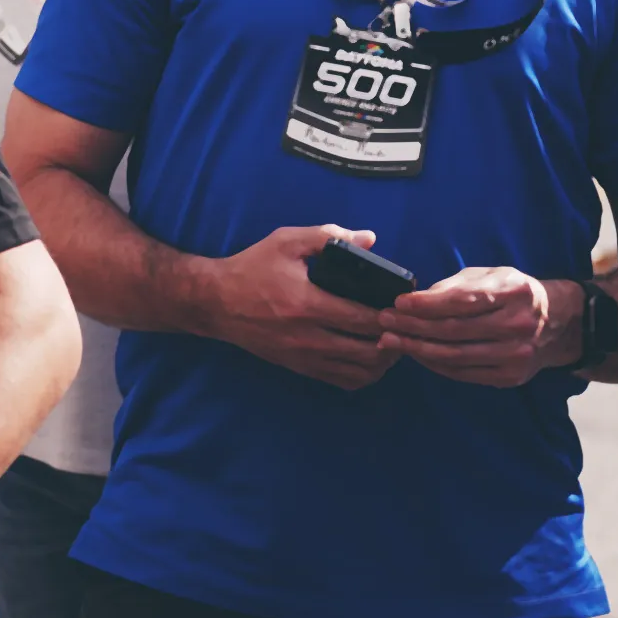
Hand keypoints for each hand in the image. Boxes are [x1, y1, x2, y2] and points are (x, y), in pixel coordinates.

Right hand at [194, 224, 401, 389]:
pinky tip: (369, 357)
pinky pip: (343, 381)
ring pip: (360, 372)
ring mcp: (304, 357)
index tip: (402, 308)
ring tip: (390, 341)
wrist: (214, 302)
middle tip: (402, 326)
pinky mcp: (299, 367)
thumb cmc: (251, 268)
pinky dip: (364, 373)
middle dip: (393, 340)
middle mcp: (308, 337)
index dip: (391, 317)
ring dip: (383, 360)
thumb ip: (327, 236)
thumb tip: (369, 239)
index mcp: (308, 304)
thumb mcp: (285, 242)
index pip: (364, 319)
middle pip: (368, 351)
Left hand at [380, 266, 559, 387]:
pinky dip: (434, 364)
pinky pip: (463, 373)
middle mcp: (519, 325)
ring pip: (455, 355)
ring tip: (390, 340)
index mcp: (515, 292)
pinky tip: (415, 353)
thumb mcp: (491, 276)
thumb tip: (416, 299)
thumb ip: (455, 286)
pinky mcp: (510, 377)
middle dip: (413, 326)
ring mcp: (517, 355)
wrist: (558, 323)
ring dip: (417, 348)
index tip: (399, 302)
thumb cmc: (513, 293)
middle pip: (455, 331)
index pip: (463, 301)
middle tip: (384, 321)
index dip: (427, 304)